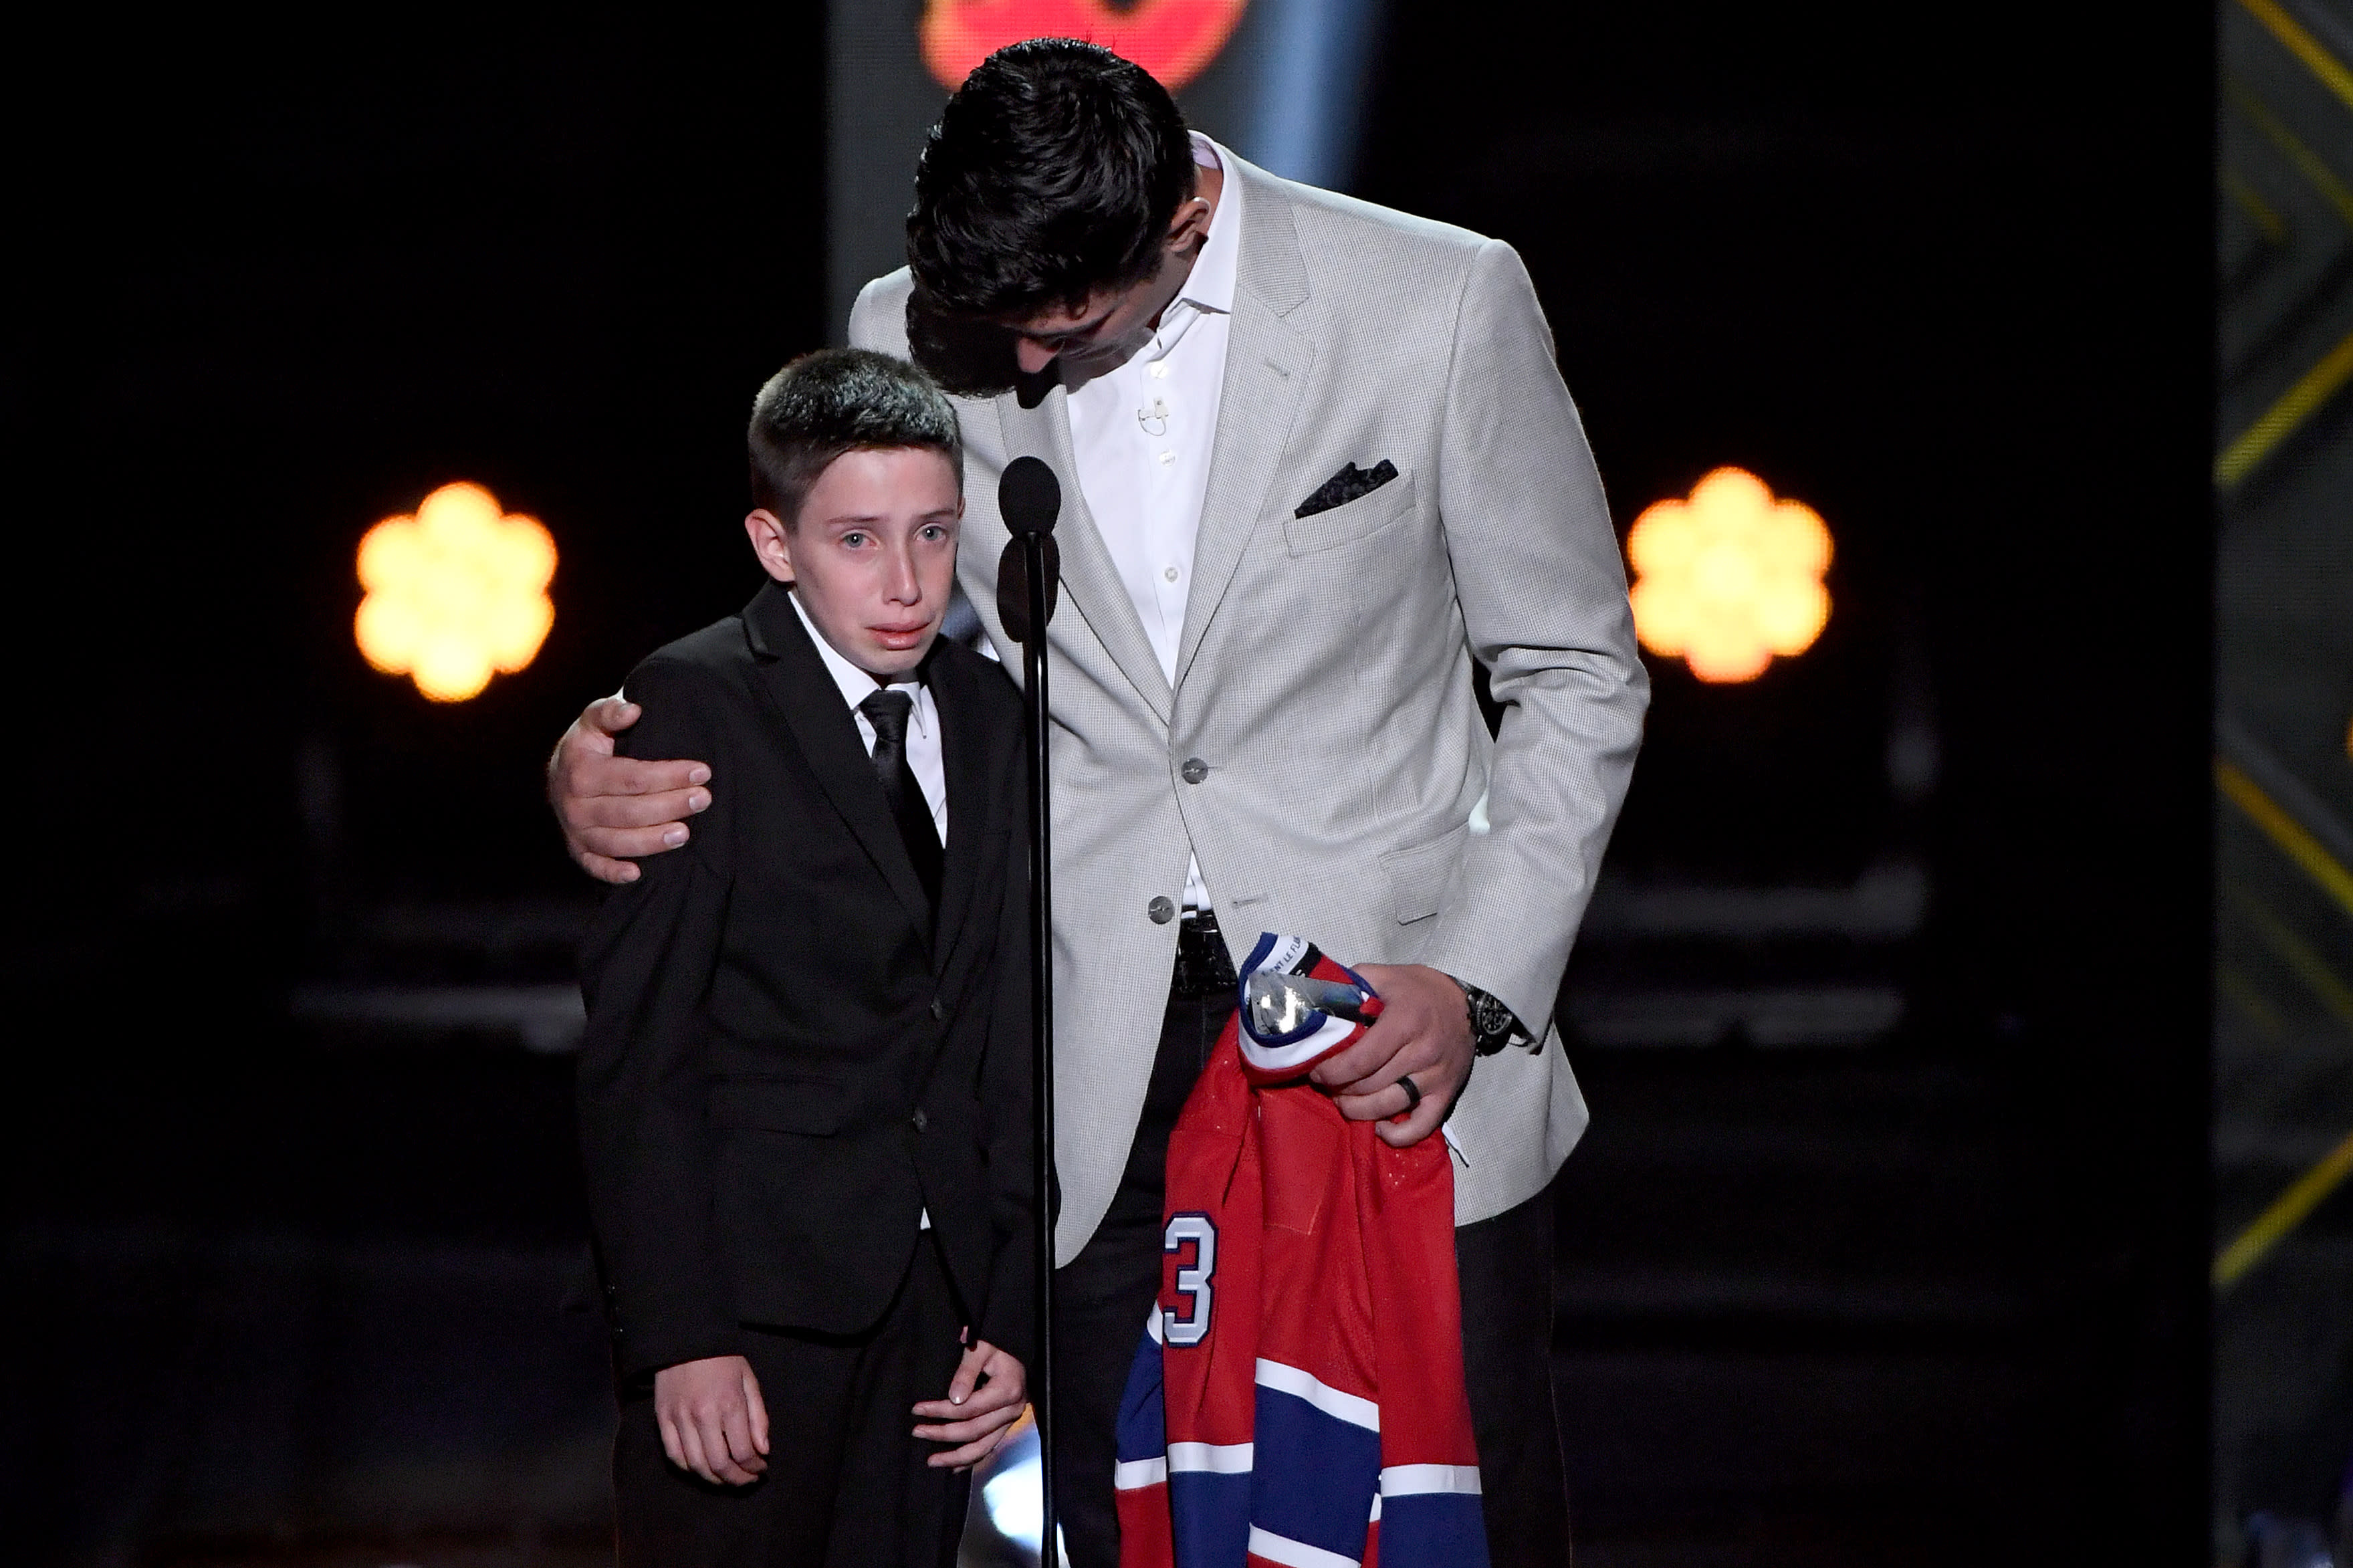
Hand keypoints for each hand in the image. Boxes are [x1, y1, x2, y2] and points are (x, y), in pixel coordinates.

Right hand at [548, 694, 711, 883]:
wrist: (562, 769)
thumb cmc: (590, 742)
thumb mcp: (594, 719)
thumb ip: (610, 711)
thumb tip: (633, 710)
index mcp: (579, 769)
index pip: (632, 777)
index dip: (669, 775)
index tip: (702, 771)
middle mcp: (573, 803)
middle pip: (629, 811)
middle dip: (670, 805)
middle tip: (704, 799)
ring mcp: (574, 829)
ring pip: (615, 842)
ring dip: (651, 841)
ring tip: (685, 833)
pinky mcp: (577, 848)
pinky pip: (593, 865)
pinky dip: (612, 872)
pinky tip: (637, 874)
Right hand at [654, 1355, 769, 1485]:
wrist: (686, 1339)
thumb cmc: (723, 1360)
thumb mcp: (748, 1380)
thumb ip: (758, 1417)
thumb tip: (763, 1451)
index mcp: (729, 1404)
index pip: (743, 1452)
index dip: (754, 1468)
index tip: (760, 1469)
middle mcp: (703, 1416)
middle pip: (720, 1464)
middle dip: (737, 1479)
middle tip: (746, 1479)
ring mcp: (680, 1420)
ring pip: (696, 1465)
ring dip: (714, 1479)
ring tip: (726, 1479)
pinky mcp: (662, 1419)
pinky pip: (674, 1455)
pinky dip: (689, 1468)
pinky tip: (701, 1468)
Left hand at [913, 1336, 1026, 1470]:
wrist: (1016, 1350)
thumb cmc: (997, 1346)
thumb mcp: (980, 1348)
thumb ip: (966, 1372)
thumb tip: (953, 1398)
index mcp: (1007, 1390)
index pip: (969, 1408)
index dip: (941, 1411)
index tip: (918, 1410)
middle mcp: (1012, 1409)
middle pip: (973, 1430)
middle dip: (943, 1434)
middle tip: (918, 1432)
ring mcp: (1011, 1420)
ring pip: (982, 1447)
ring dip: (955, 1456)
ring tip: (932, 1460)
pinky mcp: (1006, 1425)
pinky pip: (989, 1447)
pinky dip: (971, 1459)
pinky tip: (954, 1466)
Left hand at [1309, 963, 1471, 1147]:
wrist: (1466, 1005)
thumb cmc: (1417, 990)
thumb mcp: (1383, 976)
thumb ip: (1351, 985)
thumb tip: (1316, 1000)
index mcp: (1404, 1021)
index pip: (1361, 1060)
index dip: (1332, 1072)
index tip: (1317, 1072)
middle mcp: (1422, 1052)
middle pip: (1370, 1085)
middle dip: (1339, 1089)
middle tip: (1326, 1085)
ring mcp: (1436, 1077)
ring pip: (1388, 1106)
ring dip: (1358, 1110)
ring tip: (1343, 1101)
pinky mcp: (1447, 1094)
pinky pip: (1421, 1126)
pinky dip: (1397, 1135)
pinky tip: (1378, 1126)